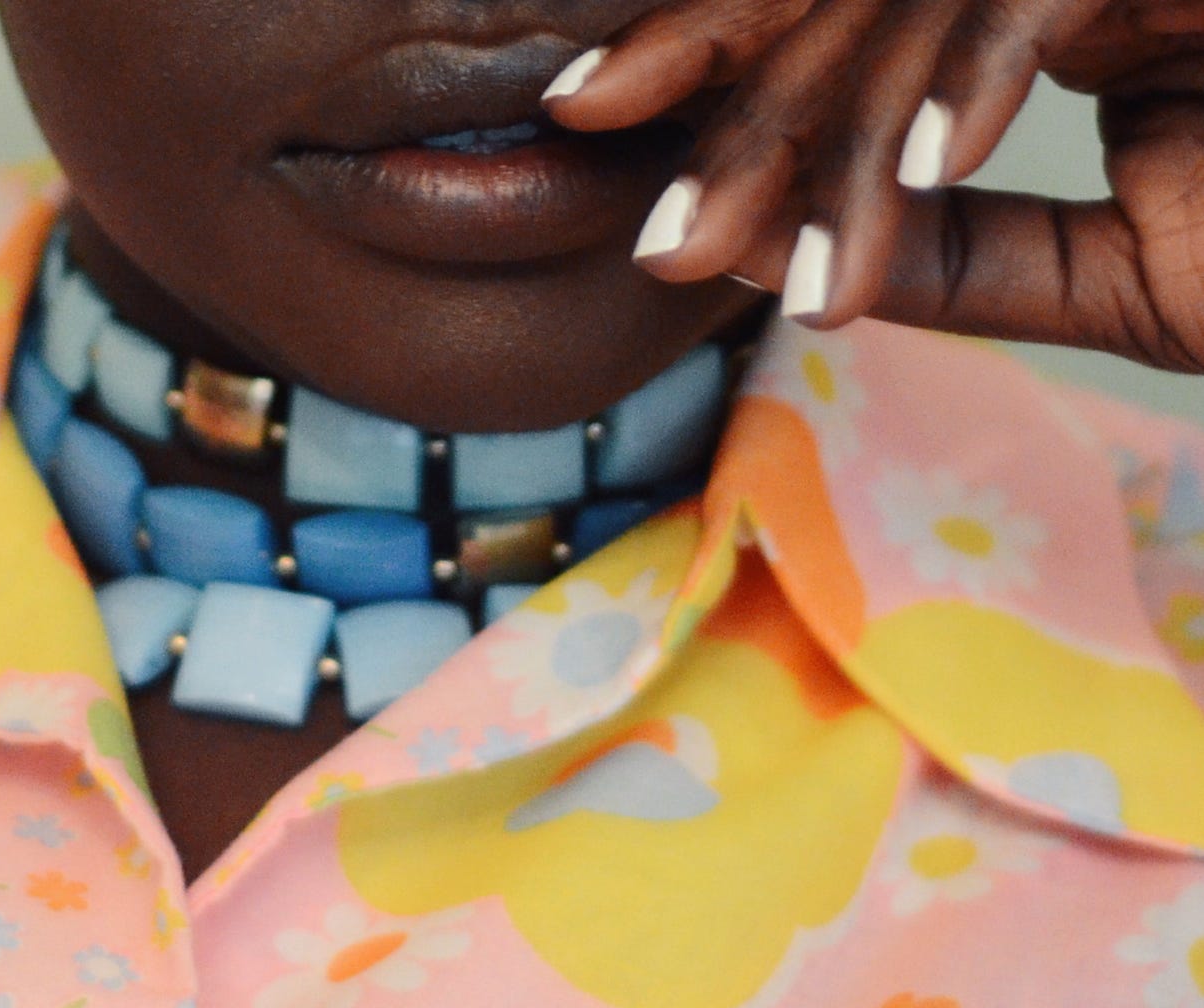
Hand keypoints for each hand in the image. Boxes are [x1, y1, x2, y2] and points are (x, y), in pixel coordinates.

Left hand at [544, 0, 1203, 371]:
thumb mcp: (1113, 279)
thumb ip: (965, 261)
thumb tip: (775, 264)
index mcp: (1044, 13)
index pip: (851, 32)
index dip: (717, 79)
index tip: (594, 130)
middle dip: (727, 98)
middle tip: (626, 187)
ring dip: (827, 134)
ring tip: (736, 254)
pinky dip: (979, 71)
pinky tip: (924, 165)